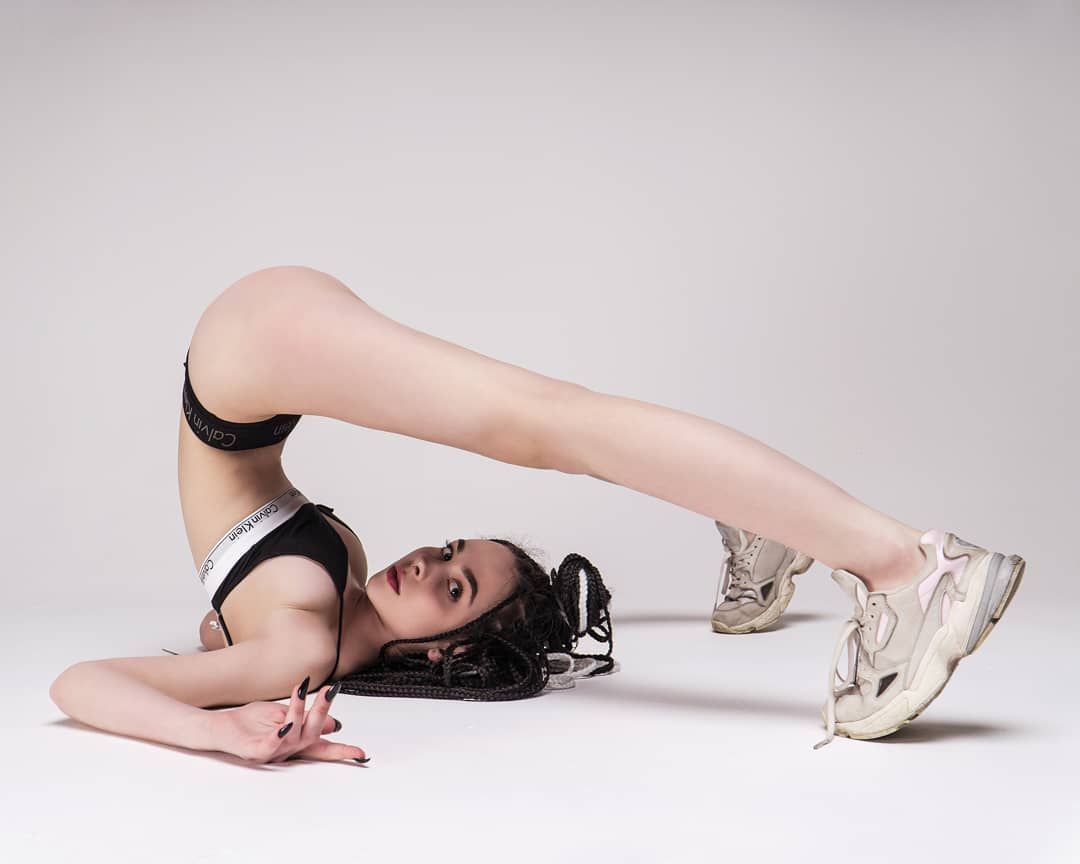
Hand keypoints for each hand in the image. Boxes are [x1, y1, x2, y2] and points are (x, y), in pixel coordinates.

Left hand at [207, 678, 368, 764]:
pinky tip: (287, 724)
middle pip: (312, 735)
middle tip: (331, 690)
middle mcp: (286, 750)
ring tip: (301, 690)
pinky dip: (280, 735)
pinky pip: (271, 745)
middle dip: (323, 712)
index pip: (322, 747)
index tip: (363, 754)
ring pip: (293, 736)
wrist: (217, 727)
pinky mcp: (254, 753)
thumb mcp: (281, 714)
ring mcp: (271, 753)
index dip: (342, 751)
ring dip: (299, 712)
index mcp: (294, 742)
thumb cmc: (248, 721)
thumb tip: (332, 723)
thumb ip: (304, 718)